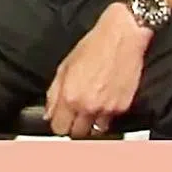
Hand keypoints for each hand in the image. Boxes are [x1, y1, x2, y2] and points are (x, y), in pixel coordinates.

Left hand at [45, 4, 150, 137]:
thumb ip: (54, 92)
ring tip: (90, 107)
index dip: (57, 124)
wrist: (121, 38)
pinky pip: (110, 121)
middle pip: (76, 134)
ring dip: (90, 124)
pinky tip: (104, 100)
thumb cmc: (93, 46)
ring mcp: (107, 109)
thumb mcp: (65, 65)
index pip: (58, 127)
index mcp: (70, 95)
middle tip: (73, 115)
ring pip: (95, 131)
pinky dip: (106, 116)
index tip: (58, 120)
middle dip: (73, 126)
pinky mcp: (123, 108)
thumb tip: (48, 112)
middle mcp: (88, 106)